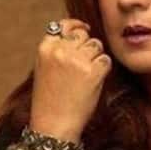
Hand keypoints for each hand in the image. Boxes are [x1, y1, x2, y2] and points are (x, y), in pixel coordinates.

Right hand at [29, 18, 111, 140]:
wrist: (53, 124)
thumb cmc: (50, 101)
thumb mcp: (44, 69)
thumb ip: (56, 51)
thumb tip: (77, 34)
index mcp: (45, 49)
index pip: (63, 25)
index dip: (76, 25)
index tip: (84, 27)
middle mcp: (61, 51)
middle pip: (83, 35)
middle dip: (87, 46)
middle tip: (84, 65)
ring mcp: (77, 60)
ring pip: (97, 46)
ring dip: (96, 57)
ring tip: (87, 76)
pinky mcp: (93, 71)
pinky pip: (106, 60)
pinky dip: (104, 69)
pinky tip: (95, 81)